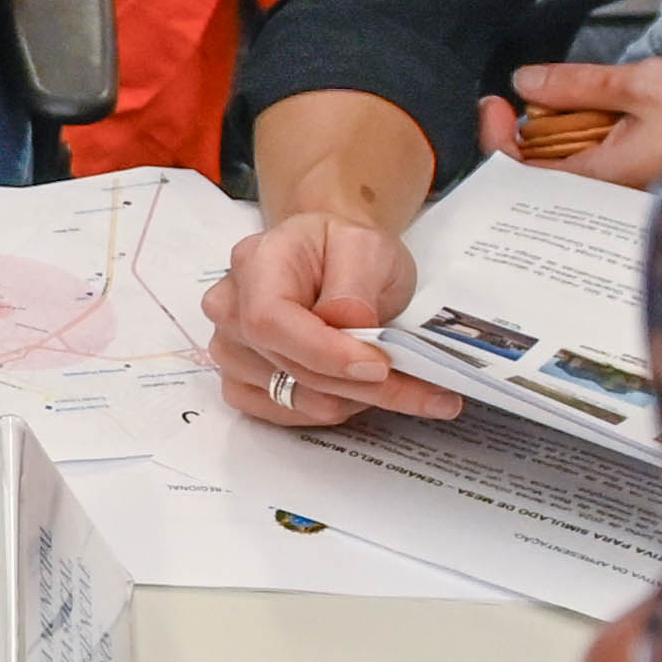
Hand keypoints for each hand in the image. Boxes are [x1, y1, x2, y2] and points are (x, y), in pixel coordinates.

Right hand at [214, 211, 455, 425]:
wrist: (327, 259)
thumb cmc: (344, 249)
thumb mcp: (367, 246)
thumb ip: (355, 284)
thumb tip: (347, 327)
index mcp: (255, 263)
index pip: (271, 321)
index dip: (323, 353)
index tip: (379, 367)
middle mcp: (229, 308)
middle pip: (290, 367)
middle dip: (364, 386)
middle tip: (432, 394)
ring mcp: (229, 350)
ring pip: (296, 398)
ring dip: (356, 398)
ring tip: (400, 381)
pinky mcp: (239, 382)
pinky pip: (286, 415)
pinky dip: (333, 407)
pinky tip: (359, 388)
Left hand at [489, 56, 661, 190]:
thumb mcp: (648, 83)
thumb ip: (581, 85)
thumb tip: (527, 82)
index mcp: (602, 182)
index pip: (521, 175)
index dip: (497, 139)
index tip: (493, 101)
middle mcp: (614, 202)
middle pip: (544, 174)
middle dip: (533, 133)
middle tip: (538, 94)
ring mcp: (634, 197)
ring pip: (577, 169)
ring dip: (569, 133)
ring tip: (584, 100)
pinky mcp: (656, 186)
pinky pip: (609, 168)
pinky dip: (600, 139)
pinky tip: (612, 115)